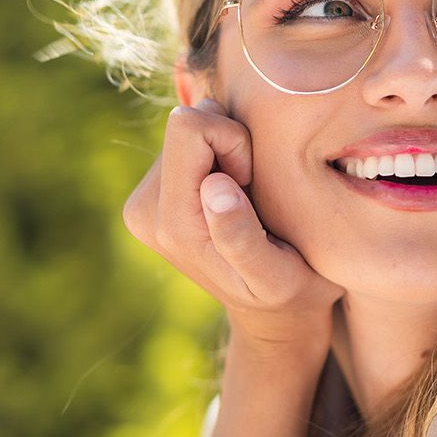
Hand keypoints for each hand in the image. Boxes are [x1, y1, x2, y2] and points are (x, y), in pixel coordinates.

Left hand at [122, 96, 344, 376]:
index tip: (253, 184)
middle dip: (231, 145)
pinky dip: (220, 156)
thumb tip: (213, 186)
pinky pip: (189, 140)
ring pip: (189, 129)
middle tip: (253, 192)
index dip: (234, 142)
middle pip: (186, 123)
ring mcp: (145, 199)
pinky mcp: (154, 191)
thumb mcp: (276, 275)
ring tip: (248, 198)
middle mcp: (145, 209)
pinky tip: (236, 196)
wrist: (271, 313)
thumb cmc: (291, 292)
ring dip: (227, 153)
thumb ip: (241, 236)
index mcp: (171, 224)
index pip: (189, 129)